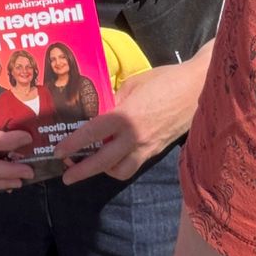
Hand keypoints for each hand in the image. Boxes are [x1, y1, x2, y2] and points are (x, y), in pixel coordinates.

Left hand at [58, 63, 199, 182]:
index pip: (93, 134)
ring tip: (93, 164)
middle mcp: (135, 137)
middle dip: (83, 171)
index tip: (58, 151)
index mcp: (126, 116)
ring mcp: (148, 147)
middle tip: (67, 176)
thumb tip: (99, 111)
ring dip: (104, 171)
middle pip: (104, 162)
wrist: (197, 88)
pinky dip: (121, 164)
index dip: (73, 144)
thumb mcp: (133, 84)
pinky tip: (114, 155)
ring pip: (121, 171)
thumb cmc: (164, 80)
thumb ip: (115, 100)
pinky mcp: (157, 150)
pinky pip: (135, 164)